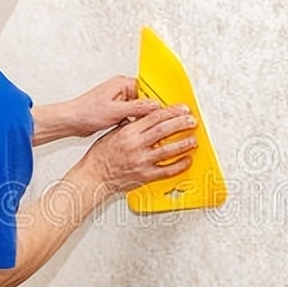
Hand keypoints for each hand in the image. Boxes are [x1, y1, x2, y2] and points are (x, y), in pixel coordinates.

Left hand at [63, 76, 159, 137]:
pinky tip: (136, 130)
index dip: (158, 100)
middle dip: (151, 111)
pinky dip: (135, 122)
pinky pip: (132, 115)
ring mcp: (120, 101)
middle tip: (158, 121)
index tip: (167, 111)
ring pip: (140, 109)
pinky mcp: (117, 110)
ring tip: (146, 126)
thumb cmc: (86, 112)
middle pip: (146, 99)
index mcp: (123, 83)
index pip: (149, 89)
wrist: (71, 121)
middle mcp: (122, 90)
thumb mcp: (115, 111)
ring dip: (142, 118)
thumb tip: (154, 106)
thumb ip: (137, 108)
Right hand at [73, 105, 197, 195]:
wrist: (94, 176)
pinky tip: (186, 161)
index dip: (172, 111)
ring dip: (184, 144)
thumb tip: (145, 116)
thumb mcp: (113, 133)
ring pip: (168, 150)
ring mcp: (141, 161)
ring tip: (193, 140)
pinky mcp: (145, 176)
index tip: (183, 109)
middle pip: (164, 130)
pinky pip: (167, 171)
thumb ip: (131, 124)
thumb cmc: (101, 156)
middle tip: (192, 121)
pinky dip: (179, 165)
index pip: (155, 117)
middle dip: (181, 124)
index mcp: (129, 132)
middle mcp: (136, 145)